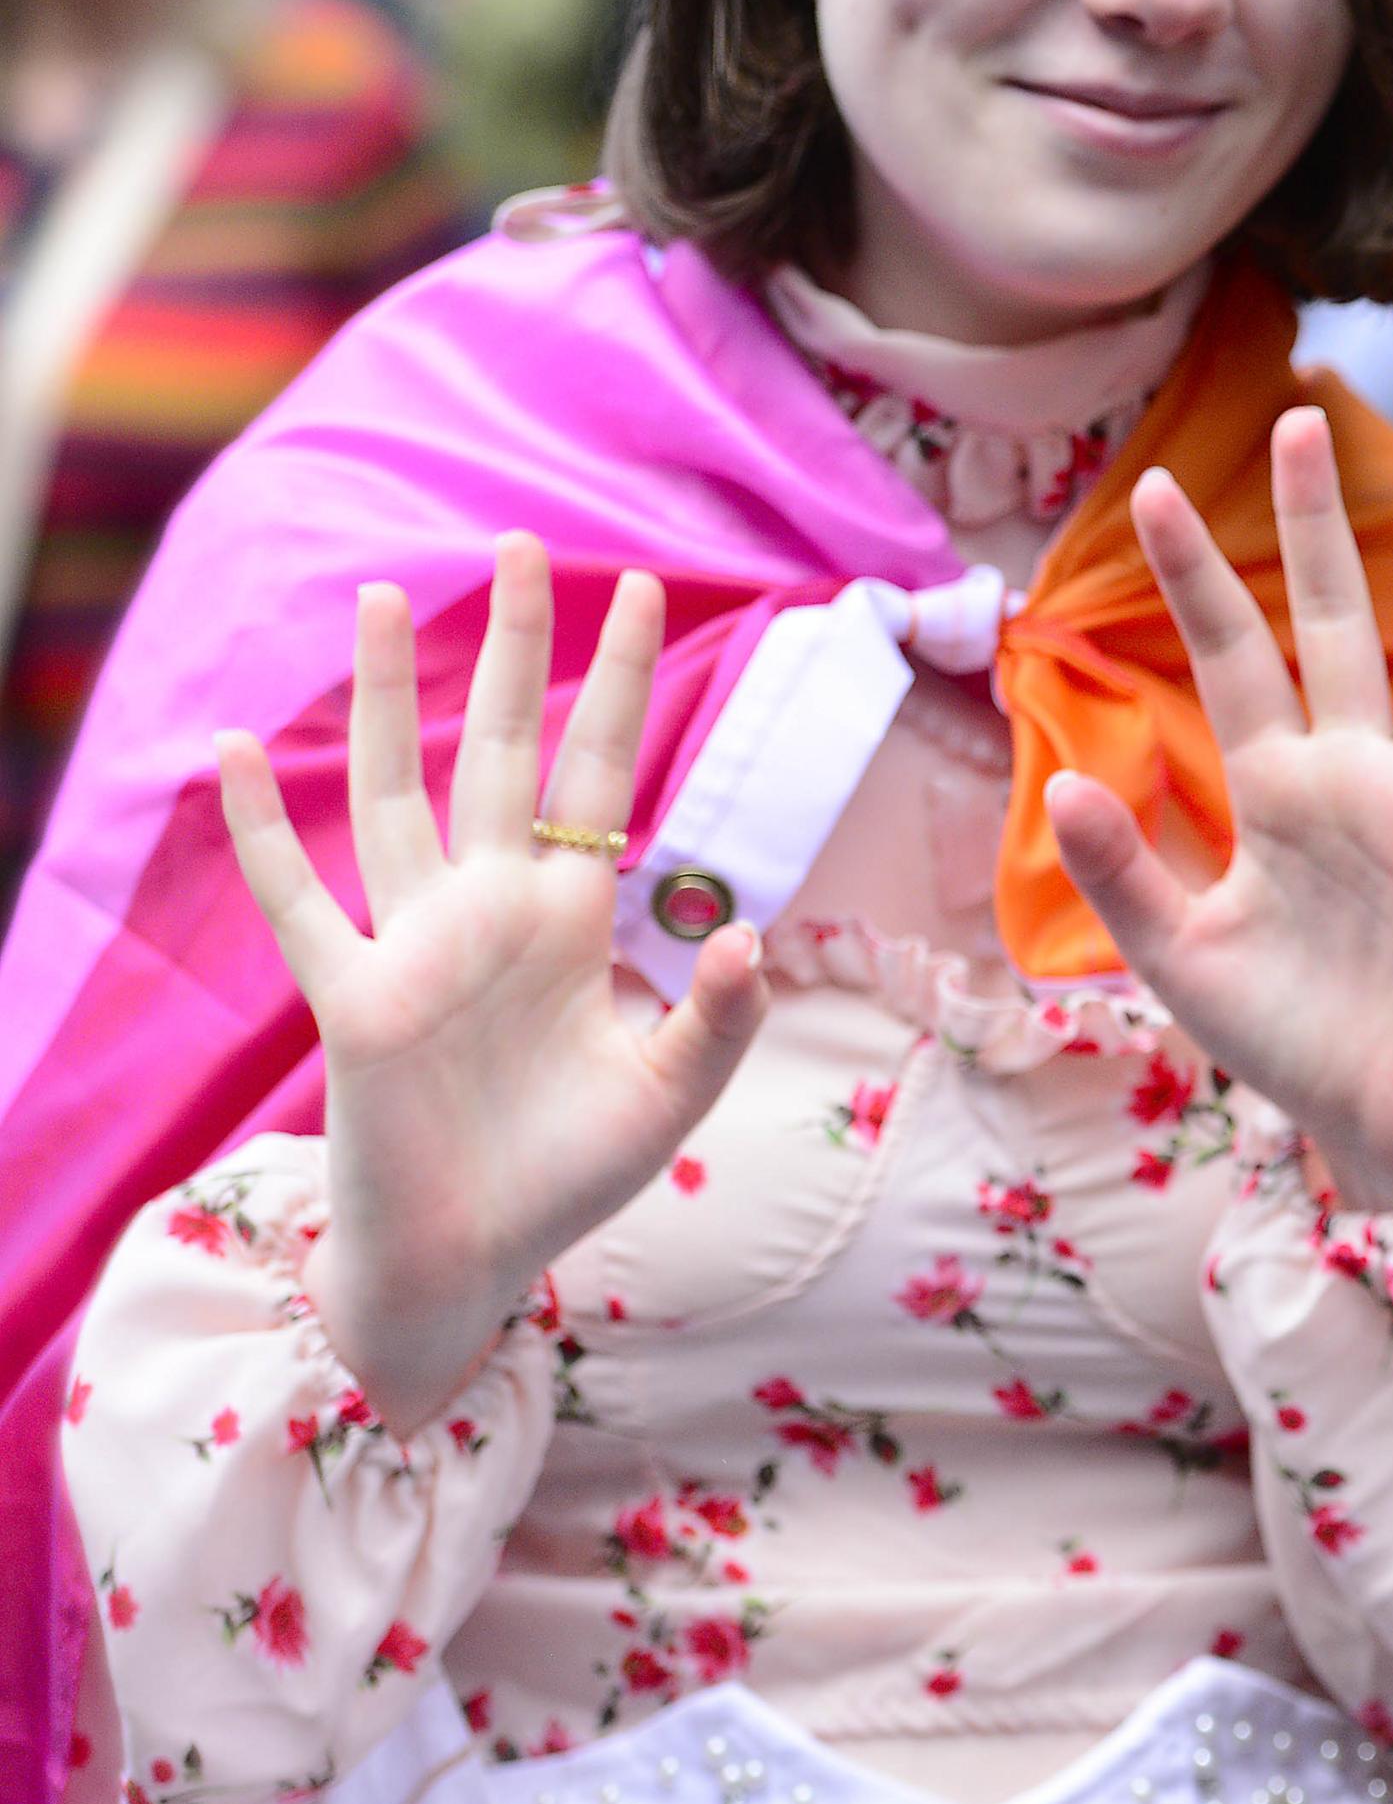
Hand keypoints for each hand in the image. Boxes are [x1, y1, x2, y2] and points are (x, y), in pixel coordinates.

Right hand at [219, 536, 769, 1432]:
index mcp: (574, 919)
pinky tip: (240, 752)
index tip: (641, 589)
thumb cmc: (570, 1174)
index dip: (620, 684)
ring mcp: (415, 942)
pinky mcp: (350, 997)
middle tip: (521, 543)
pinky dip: (264, 832)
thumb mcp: (669, 1095)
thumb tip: (743, 933)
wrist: (475, 1259)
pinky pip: (298, 901)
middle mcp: (493, 908)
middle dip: (516, 651)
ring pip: (396, 791)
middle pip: (505, 749)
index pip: (603, 773)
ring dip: (387, 699)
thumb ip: (716, 1018)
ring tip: (383, 597)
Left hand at [1045, 412, 1392, 1224]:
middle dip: (1313, 527)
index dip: (1193, 576)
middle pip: (1332, 626)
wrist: (1383, 1132)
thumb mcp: (1181, 958)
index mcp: (1277, 795)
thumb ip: (1127, 872)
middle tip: (1299, 418)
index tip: (1150, 484)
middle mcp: (1356, 780)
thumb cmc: (1289, 1040)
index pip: (1229, 658)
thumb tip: (1078, 779)